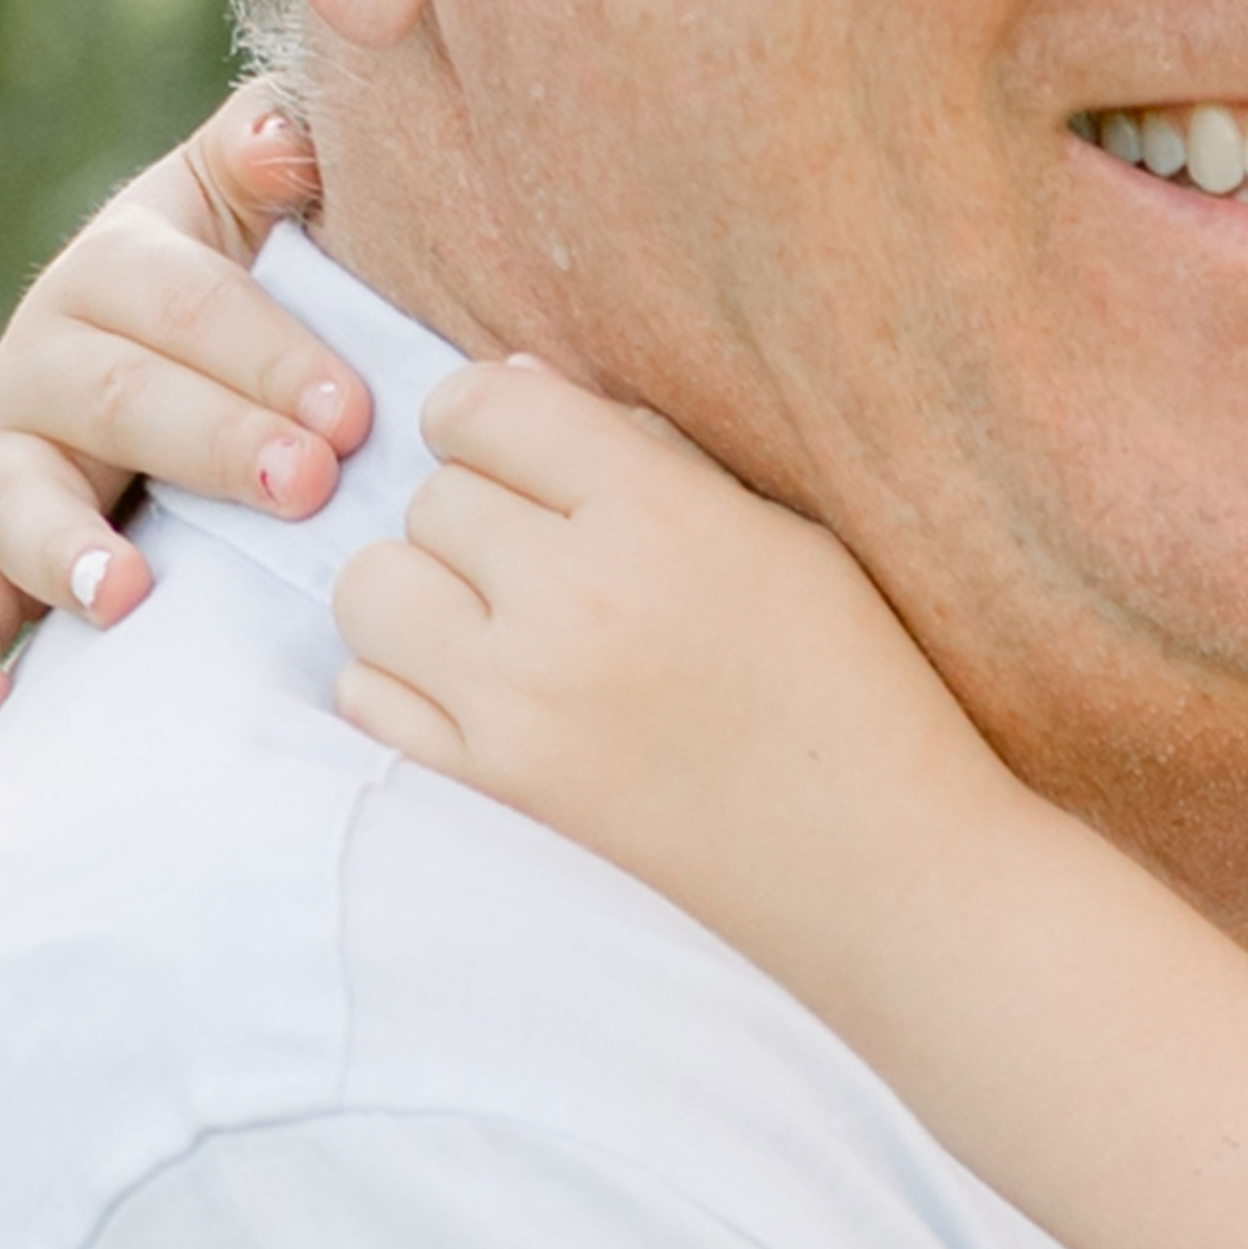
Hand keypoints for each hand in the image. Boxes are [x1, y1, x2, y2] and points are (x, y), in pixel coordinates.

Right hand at [0, 84, 341, 718]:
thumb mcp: (269, 213)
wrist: (217, 373)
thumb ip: (273, 159)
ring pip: (16, 497)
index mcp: (124, 270)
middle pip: (117, 397)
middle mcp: (47, 359)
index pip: (185, 303)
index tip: (353, 410)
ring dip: (68, 546)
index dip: (263, 350)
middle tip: (307, 483)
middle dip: (211, 442)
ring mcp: (7, 458)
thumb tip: (282, 131)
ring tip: (127, 593)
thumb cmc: (276, 292)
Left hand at [324, 364, 1009, 955]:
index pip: (484, 409)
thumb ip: (652, 455)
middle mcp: (574, 596)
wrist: (882, 865)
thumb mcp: (788, 538)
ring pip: (372, 585)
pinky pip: (365, 691)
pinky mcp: (493, 781)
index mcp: (660, 515)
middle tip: (554, 564)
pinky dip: (403, 681)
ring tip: (495, 622)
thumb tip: (510, 383)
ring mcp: (520, 696)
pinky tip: (481, 690)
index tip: (522, 458)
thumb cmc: (857, 686)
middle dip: (482, 516)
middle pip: (432, 497)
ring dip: (421, 592)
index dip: (490, 422)